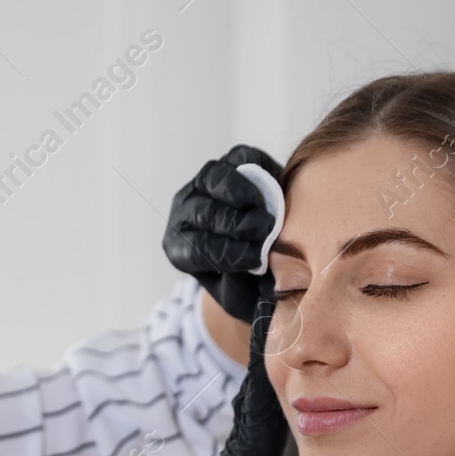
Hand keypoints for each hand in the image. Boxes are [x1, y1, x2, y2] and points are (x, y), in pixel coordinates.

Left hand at [163, 144, 283, 321]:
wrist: (267, 261)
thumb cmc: (249, 285)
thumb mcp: (242, 298)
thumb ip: (244, 283)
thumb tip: (259, 261)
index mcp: (180, 250)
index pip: (197, 248)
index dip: (226, 253)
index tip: (256, 259)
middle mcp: (185, 215)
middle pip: (202, 212)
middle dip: (234, 223)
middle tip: (265, 231)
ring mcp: (203, 185)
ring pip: (212, 178)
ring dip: (239, 192)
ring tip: (266, 207)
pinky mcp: (230, 163)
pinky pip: (238, 158)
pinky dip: (255, 167)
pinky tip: (273, 183)